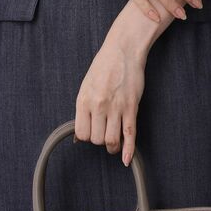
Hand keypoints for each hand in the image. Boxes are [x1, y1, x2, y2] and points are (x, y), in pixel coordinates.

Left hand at [74, 28, 147, 166]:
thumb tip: (80, 135)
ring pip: (111, 141)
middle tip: (104, 134)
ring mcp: (116, 108)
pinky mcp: (131, 108)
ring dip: (112, 147)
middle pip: (97, 139)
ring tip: (114, 145)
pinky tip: (127, 160)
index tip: (92, 132)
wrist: (123, 50)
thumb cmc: (104, 67)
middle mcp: (98, 106)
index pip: (82, 134)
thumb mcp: (86, 86)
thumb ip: (83, 110)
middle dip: (100, 141)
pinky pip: (129, 135)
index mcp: (84, 101)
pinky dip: (128, 150)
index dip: (87, 137)